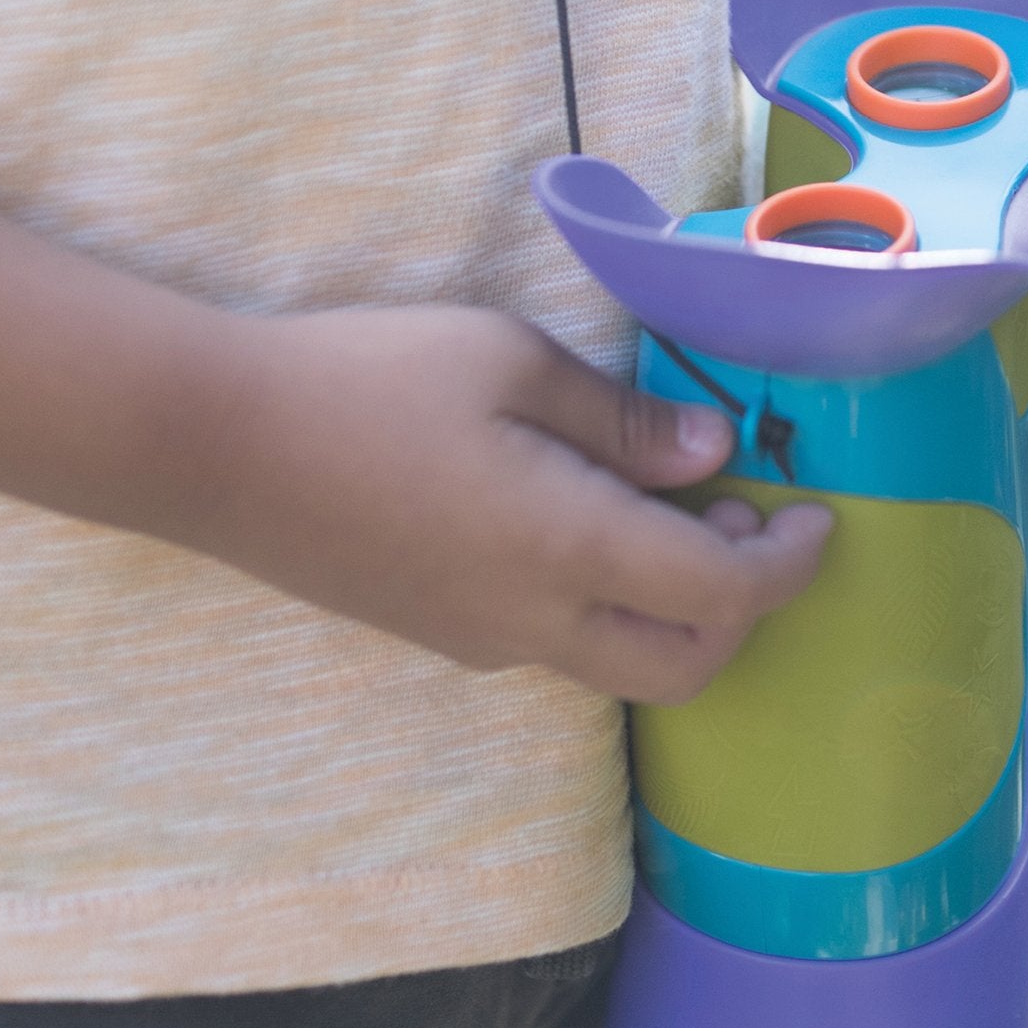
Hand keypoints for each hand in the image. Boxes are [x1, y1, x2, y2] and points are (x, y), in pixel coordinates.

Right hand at [197, 306, 832, 704]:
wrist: (214, 447)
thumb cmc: (364, 380)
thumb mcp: (506, 360)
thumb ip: (622, 420)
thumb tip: (708, 454)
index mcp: (568, 548)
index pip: (724, 593)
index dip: (787, 562)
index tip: (813, 514)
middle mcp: (538, 622)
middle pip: (687, 665)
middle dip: (744, 610)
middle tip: (743, 521)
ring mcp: (486, 642)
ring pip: (624, 666)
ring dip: (678, 613)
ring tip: (666, 513)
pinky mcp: (444, 637)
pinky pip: (562, 648)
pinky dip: (612, 609)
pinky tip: (582, 527)